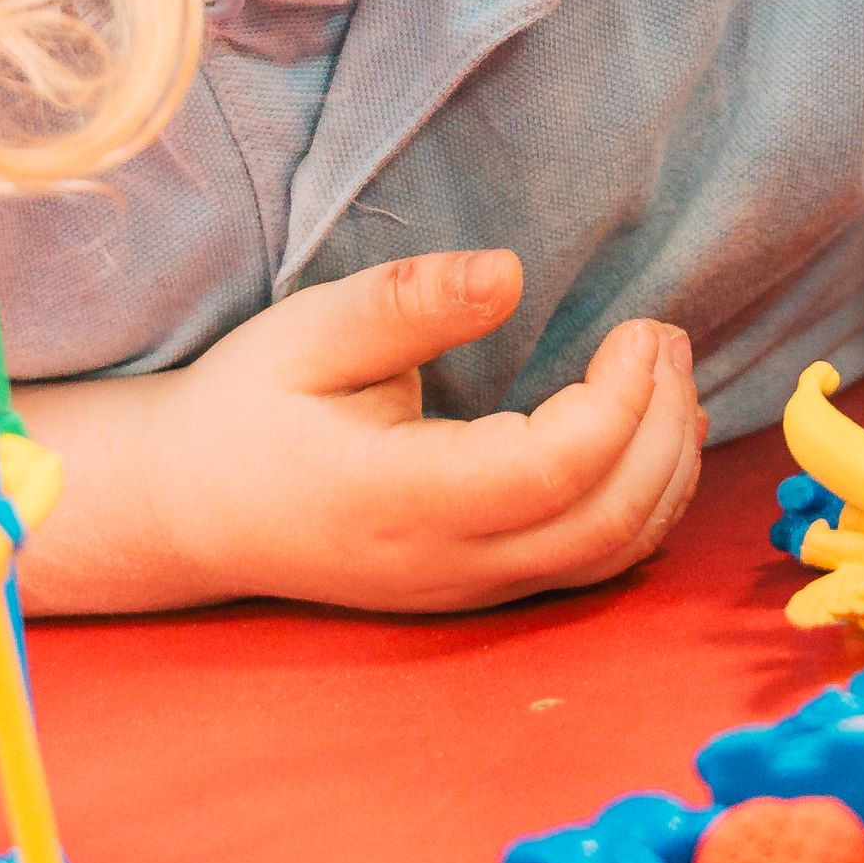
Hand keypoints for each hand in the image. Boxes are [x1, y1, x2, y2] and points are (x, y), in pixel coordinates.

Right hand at [127, 249, 703, 613]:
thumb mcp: (308, 334)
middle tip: (664, 337)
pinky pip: (591, 565)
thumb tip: (510, 273)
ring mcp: (467, 588)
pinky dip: (644, 504)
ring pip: (611, 554)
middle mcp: (445, 562)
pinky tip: (652, 437)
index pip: (553, 472)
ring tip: (669, 374)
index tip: (637, 327)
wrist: (194, 510)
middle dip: (661, 425)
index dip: (620, 402)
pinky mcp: (480, 588)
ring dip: (665, 466)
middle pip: (605, 520)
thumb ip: (409, 303)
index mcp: (400, 498)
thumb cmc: (247, 409)